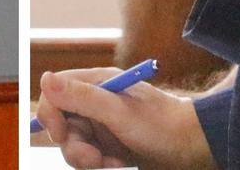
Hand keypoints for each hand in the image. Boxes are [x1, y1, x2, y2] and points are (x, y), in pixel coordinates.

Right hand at [35, 68, 215, 169]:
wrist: (194, 147)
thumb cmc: (162, 126)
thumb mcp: (120, 112)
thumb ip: (83, 97)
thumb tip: (45, 79)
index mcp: (99, 84)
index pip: (56, 93)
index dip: (51, 115)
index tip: (61, 134)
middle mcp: (98, 102)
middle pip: (62, 124)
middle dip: (73, 146)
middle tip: (94, 159)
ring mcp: (104, 124)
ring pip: (74, 144)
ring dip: (88, 159)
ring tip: (112, 163)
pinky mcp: (110, 144)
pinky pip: (89, 157)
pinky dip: (100, 164)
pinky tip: (120, 164)